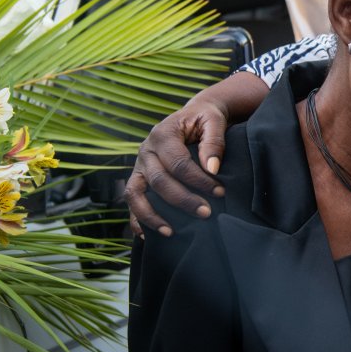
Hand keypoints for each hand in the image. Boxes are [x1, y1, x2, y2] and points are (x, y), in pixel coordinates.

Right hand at [126, 98, 229, 237]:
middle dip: (183, 200)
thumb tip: (212, 168)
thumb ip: (214, 142)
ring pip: (135, 194)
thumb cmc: (206, 118)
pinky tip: (146, 236)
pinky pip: (130, 200)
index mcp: (162, 133)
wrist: (194, 115)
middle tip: (206, 213)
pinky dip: (136, 218)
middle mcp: (146, 150)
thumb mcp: (214, 121)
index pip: (178, 163)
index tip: (220, 192)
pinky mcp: (137, 177)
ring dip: (151, 215)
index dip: (199, 180)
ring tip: (171, 232)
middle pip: (159, 181)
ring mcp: (138, 165)